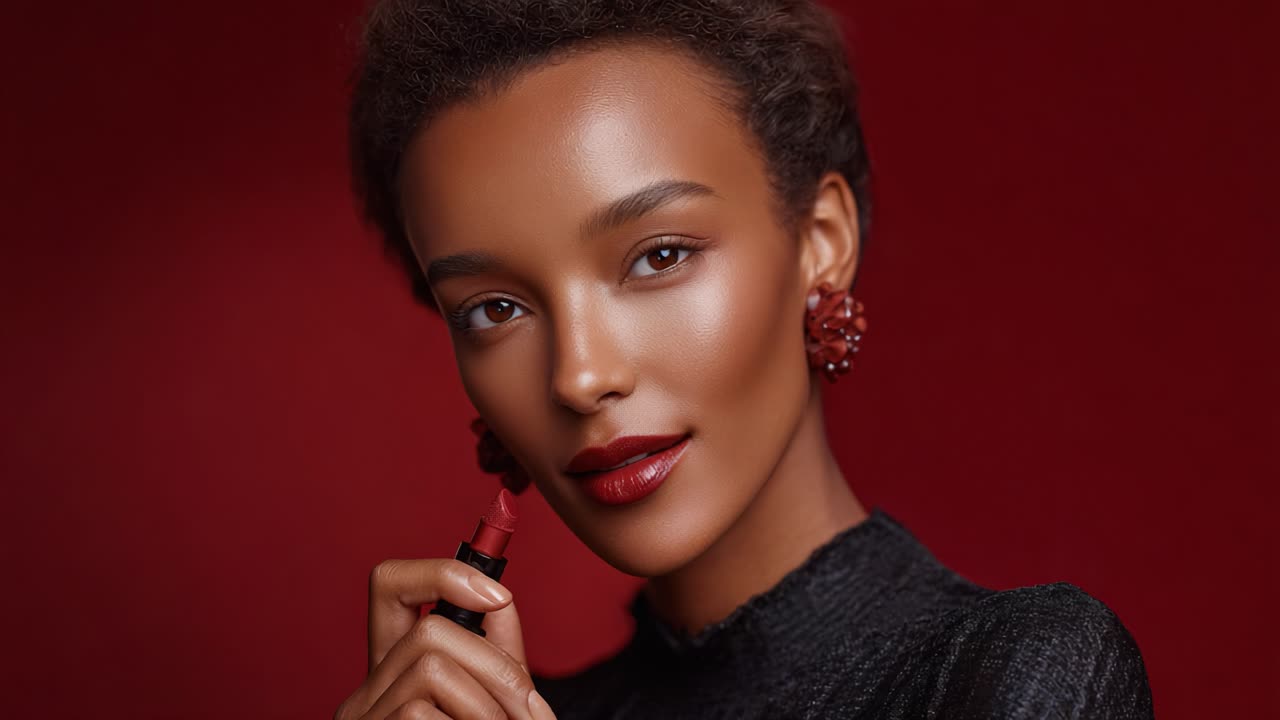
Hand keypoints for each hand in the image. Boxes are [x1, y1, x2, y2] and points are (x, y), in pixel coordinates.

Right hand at [335, 558, 556, 719]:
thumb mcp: (492, 708)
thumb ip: (496, 657)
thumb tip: (501, 597)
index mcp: (395, 673)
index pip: (391, 586)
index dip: (442, 571)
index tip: (498, 595)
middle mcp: (366, 694)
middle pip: (429, 629)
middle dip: (497, 664)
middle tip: (531, 712)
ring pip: (432, 665)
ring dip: (491, 703)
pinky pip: (423, 711)